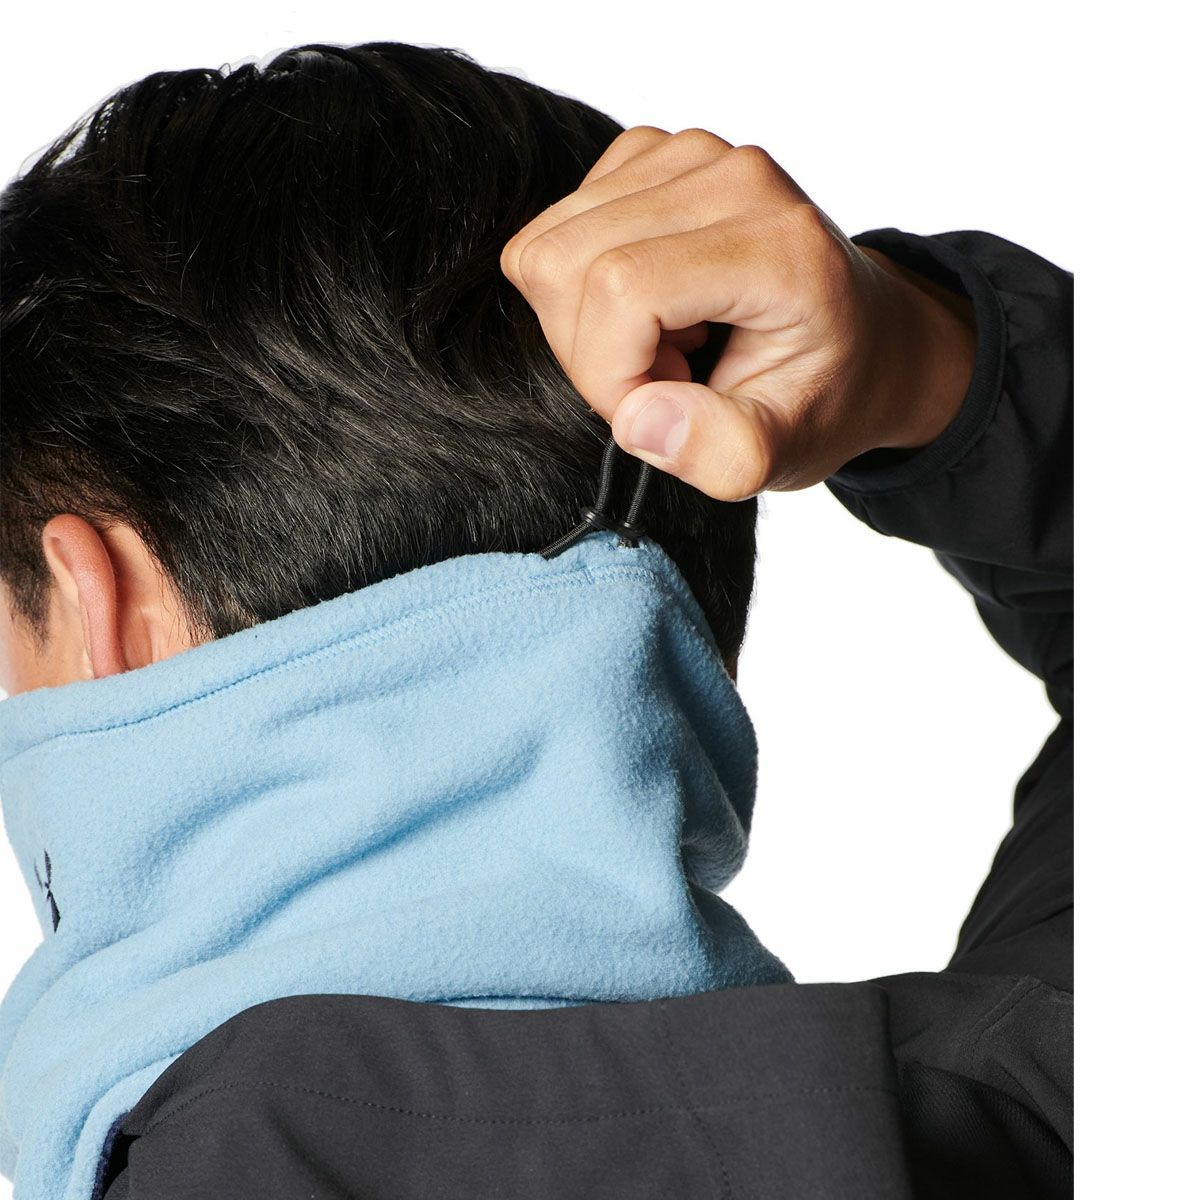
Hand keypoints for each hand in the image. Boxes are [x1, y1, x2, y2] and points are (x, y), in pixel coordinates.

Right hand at [500, 126, 975, 499]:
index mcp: (778, 247)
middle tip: (664, 379)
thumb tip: (640, 419)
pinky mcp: (652, 154)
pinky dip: (584, 286)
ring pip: (548, 246)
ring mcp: (688, 155)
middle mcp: (732, 178)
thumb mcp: (788, 453)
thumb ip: (723, 453)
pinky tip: (654, 308)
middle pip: (565, 262)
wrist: (865, 338)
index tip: (656, 410)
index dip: (609, 373)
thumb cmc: (825, 394)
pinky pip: (557, 228)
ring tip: (665, 344)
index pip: (621, 288)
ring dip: (585, 322)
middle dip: (591, 350)